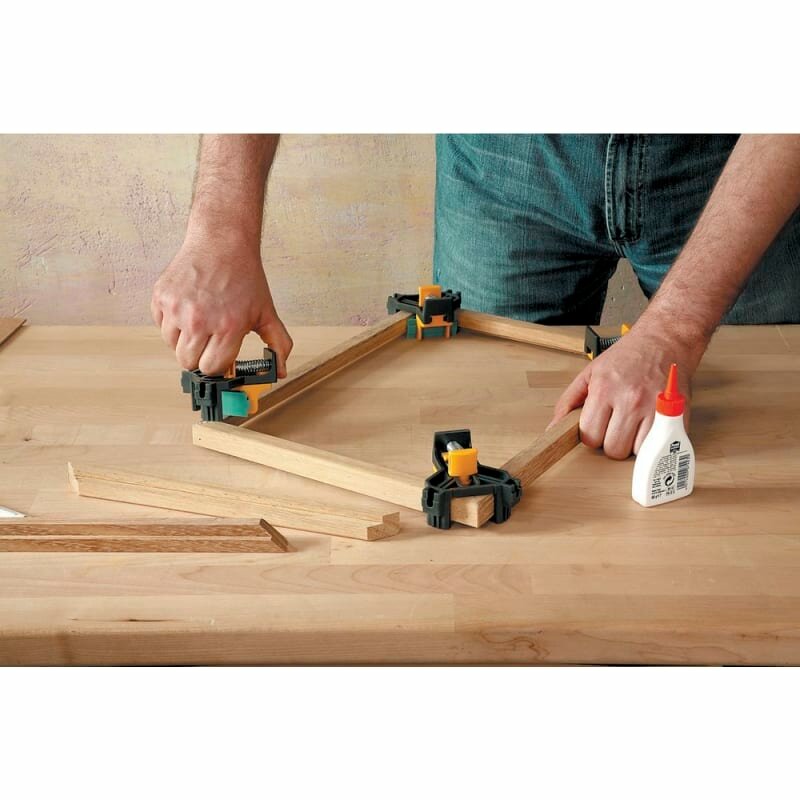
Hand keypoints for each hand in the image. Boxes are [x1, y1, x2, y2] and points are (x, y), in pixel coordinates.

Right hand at [151, 229, 292, 376]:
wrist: (222, 242)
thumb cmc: (244, 277)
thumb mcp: (267, 312)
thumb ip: (278, 344)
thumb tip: (280, 371)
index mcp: (228, 327)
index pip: (211, 368)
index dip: (217, 364)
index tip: (221, 355)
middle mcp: (200, 320)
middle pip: (188, 362)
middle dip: (199, 355)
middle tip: (209, 340)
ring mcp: (177, 308)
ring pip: (172, 346)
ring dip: (184, 340)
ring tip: (199, 322)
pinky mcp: (161, 297)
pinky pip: (160, 325)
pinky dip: (171, 323)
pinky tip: (188, 309)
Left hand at [549, 320, 704, 458]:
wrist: (664, 339)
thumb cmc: (628, 356)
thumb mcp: (590, 373)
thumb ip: (569, 402)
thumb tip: (553, 429)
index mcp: (605, 389)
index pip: (590, 436)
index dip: (591, 435)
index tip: (597, 427)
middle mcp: (630, 400)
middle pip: (613, 449)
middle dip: (611, 442)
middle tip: (616, 426)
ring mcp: (655, 409)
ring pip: (636, 452)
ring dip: (632, 444)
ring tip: (633, 425)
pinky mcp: (676, 415)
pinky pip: (658, 447)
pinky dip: (652, 443)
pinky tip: (648, 427)